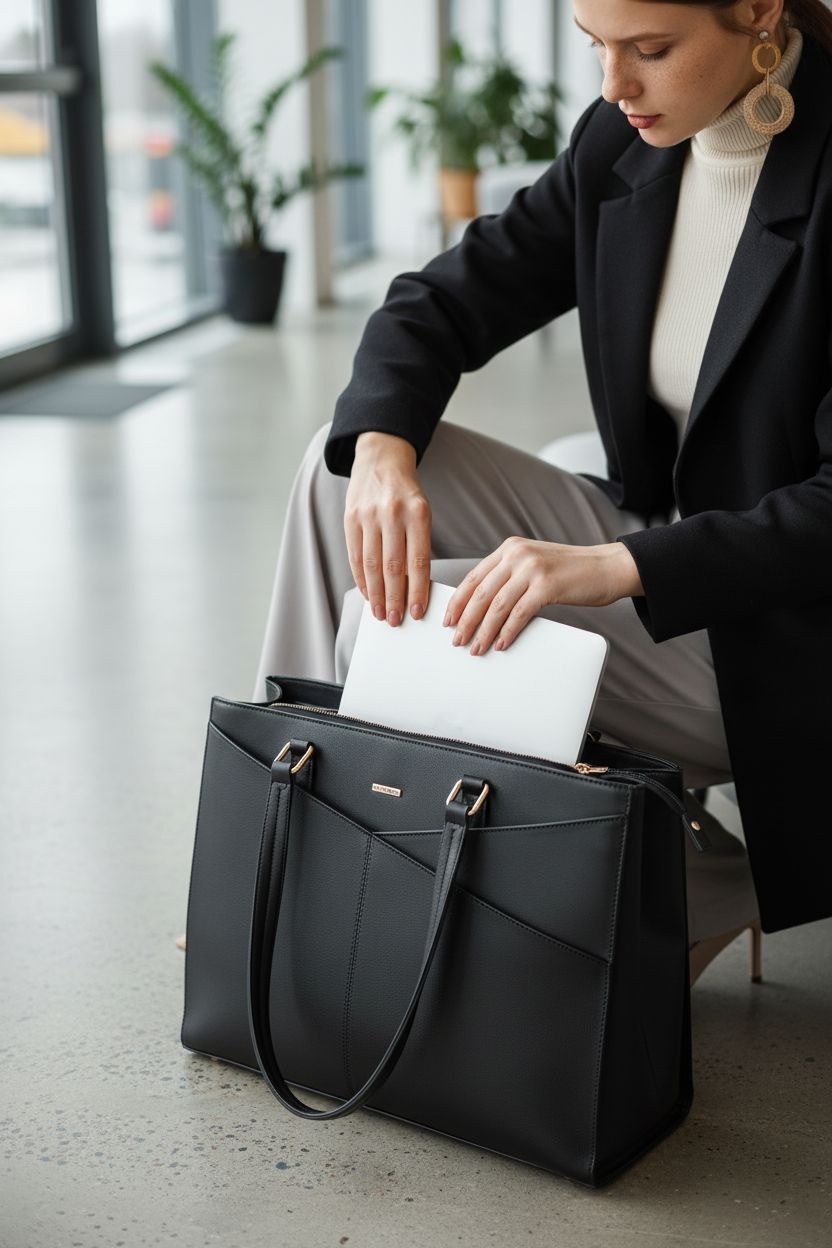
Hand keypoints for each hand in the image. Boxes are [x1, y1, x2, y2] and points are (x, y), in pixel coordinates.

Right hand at [344, 431, 431, 625]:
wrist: (381, 459)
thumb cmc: (406, 493)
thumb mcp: (422, 511)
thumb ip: (418, 544)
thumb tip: (414, 587)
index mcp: (418, 513)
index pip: (418, 560)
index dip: (417, 590)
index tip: (417, 612)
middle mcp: (392, 514)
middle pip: (393, 566)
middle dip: (394, 598)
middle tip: (395, 620)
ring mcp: (368, 515)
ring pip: (371, 564)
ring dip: (375, 594)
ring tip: (379, 613)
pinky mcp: (350, 518)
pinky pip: (355, 555)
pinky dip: (360, 578)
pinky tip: (367, 593)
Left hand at [443, 537, 643, 654]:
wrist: (608, 566)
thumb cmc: (571, 571)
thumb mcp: (535, 564)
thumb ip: (511, 577)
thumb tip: (484, 607)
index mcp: (509, 548)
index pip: (474, 576)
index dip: (458, 601)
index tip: (448, 620)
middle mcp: (517, 554)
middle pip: (481, 592)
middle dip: (466, 620)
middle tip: (457, 640)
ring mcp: (532, 569)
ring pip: (497, 606)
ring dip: (484, 631)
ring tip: (477, 648)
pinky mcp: (547, 585)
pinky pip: (519, 614)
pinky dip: (507, 631)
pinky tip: (501, 644)